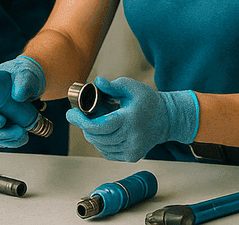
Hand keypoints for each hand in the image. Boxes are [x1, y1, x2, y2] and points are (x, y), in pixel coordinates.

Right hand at [0, 56, 45, 148]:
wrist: (27, 82)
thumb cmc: (20, 75)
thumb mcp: (24, 74)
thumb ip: (23, 81)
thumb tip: (18, 95)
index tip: (1, 121)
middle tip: (18, 131)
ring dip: (5, 138)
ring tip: (23, 134)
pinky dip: (8, 142)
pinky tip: (21, 140)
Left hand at [67, 77, 198, 162]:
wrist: (167, 118)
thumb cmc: (148, 101)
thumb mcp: (131, 87)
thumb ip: (112, 85)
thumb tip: (96, 82)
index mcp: (130, 120)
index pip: (100, 126)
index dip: (81, 121)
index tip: (71, 114)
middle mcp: (131, 138)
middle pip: (97, 137)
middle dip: (85, 126)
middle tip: (82, 115)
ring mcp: (132, 150)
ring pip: (100, 146)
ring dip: (93, 135)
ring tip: (98, 121)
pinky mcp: (131, 156)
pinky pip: (107, 152)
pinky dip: (101, 142)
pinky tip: (106, 132)